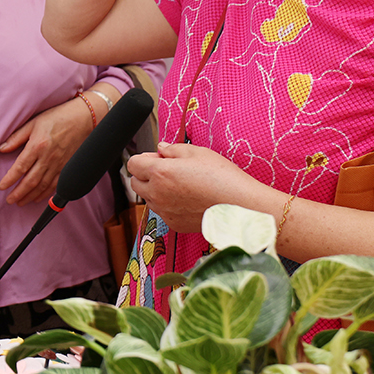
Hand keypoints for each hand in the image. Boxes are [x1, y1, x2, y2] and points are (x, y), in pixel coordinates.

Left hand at [0, 98, 95, 206]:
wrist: (82, 119)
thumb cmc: (57, 117)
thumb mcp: (33, 123)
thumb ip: (16, 137)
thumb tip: (2, 149)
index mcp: (37, 146)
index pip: (20, 167)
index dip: (10, 179)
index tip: (2, 187)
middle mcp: (48, 158)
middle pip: (31, 181)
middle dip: (18, 193)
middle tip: (9, 200)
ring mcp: (59, 164)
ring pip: (43, 186)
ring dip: (30, 196)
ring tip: (20, 202)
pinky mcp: (67, 168)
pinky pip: (56, 185)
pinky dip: (46, 194)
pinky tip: (38, 198)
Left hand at [125, 142, 272, 233]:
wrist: (240, 206)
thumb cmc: (222, 178)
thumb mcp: (198, 153)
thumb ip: (173, 149)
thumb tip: (161, 149)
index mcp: (160, 173)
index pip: (133, 164)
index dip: (144, 158)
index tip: (158, 157)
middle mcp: (157, 194)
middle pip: (136, 183)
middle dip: (146, 174)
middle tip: (168, 169)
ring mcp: (165, 211)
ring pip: (149, 198)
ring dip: (156, 190)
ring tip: (182, 184)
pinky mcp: (174, 224)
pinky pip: (163, 212)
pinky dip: (169, 205)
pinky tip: (189, 199)